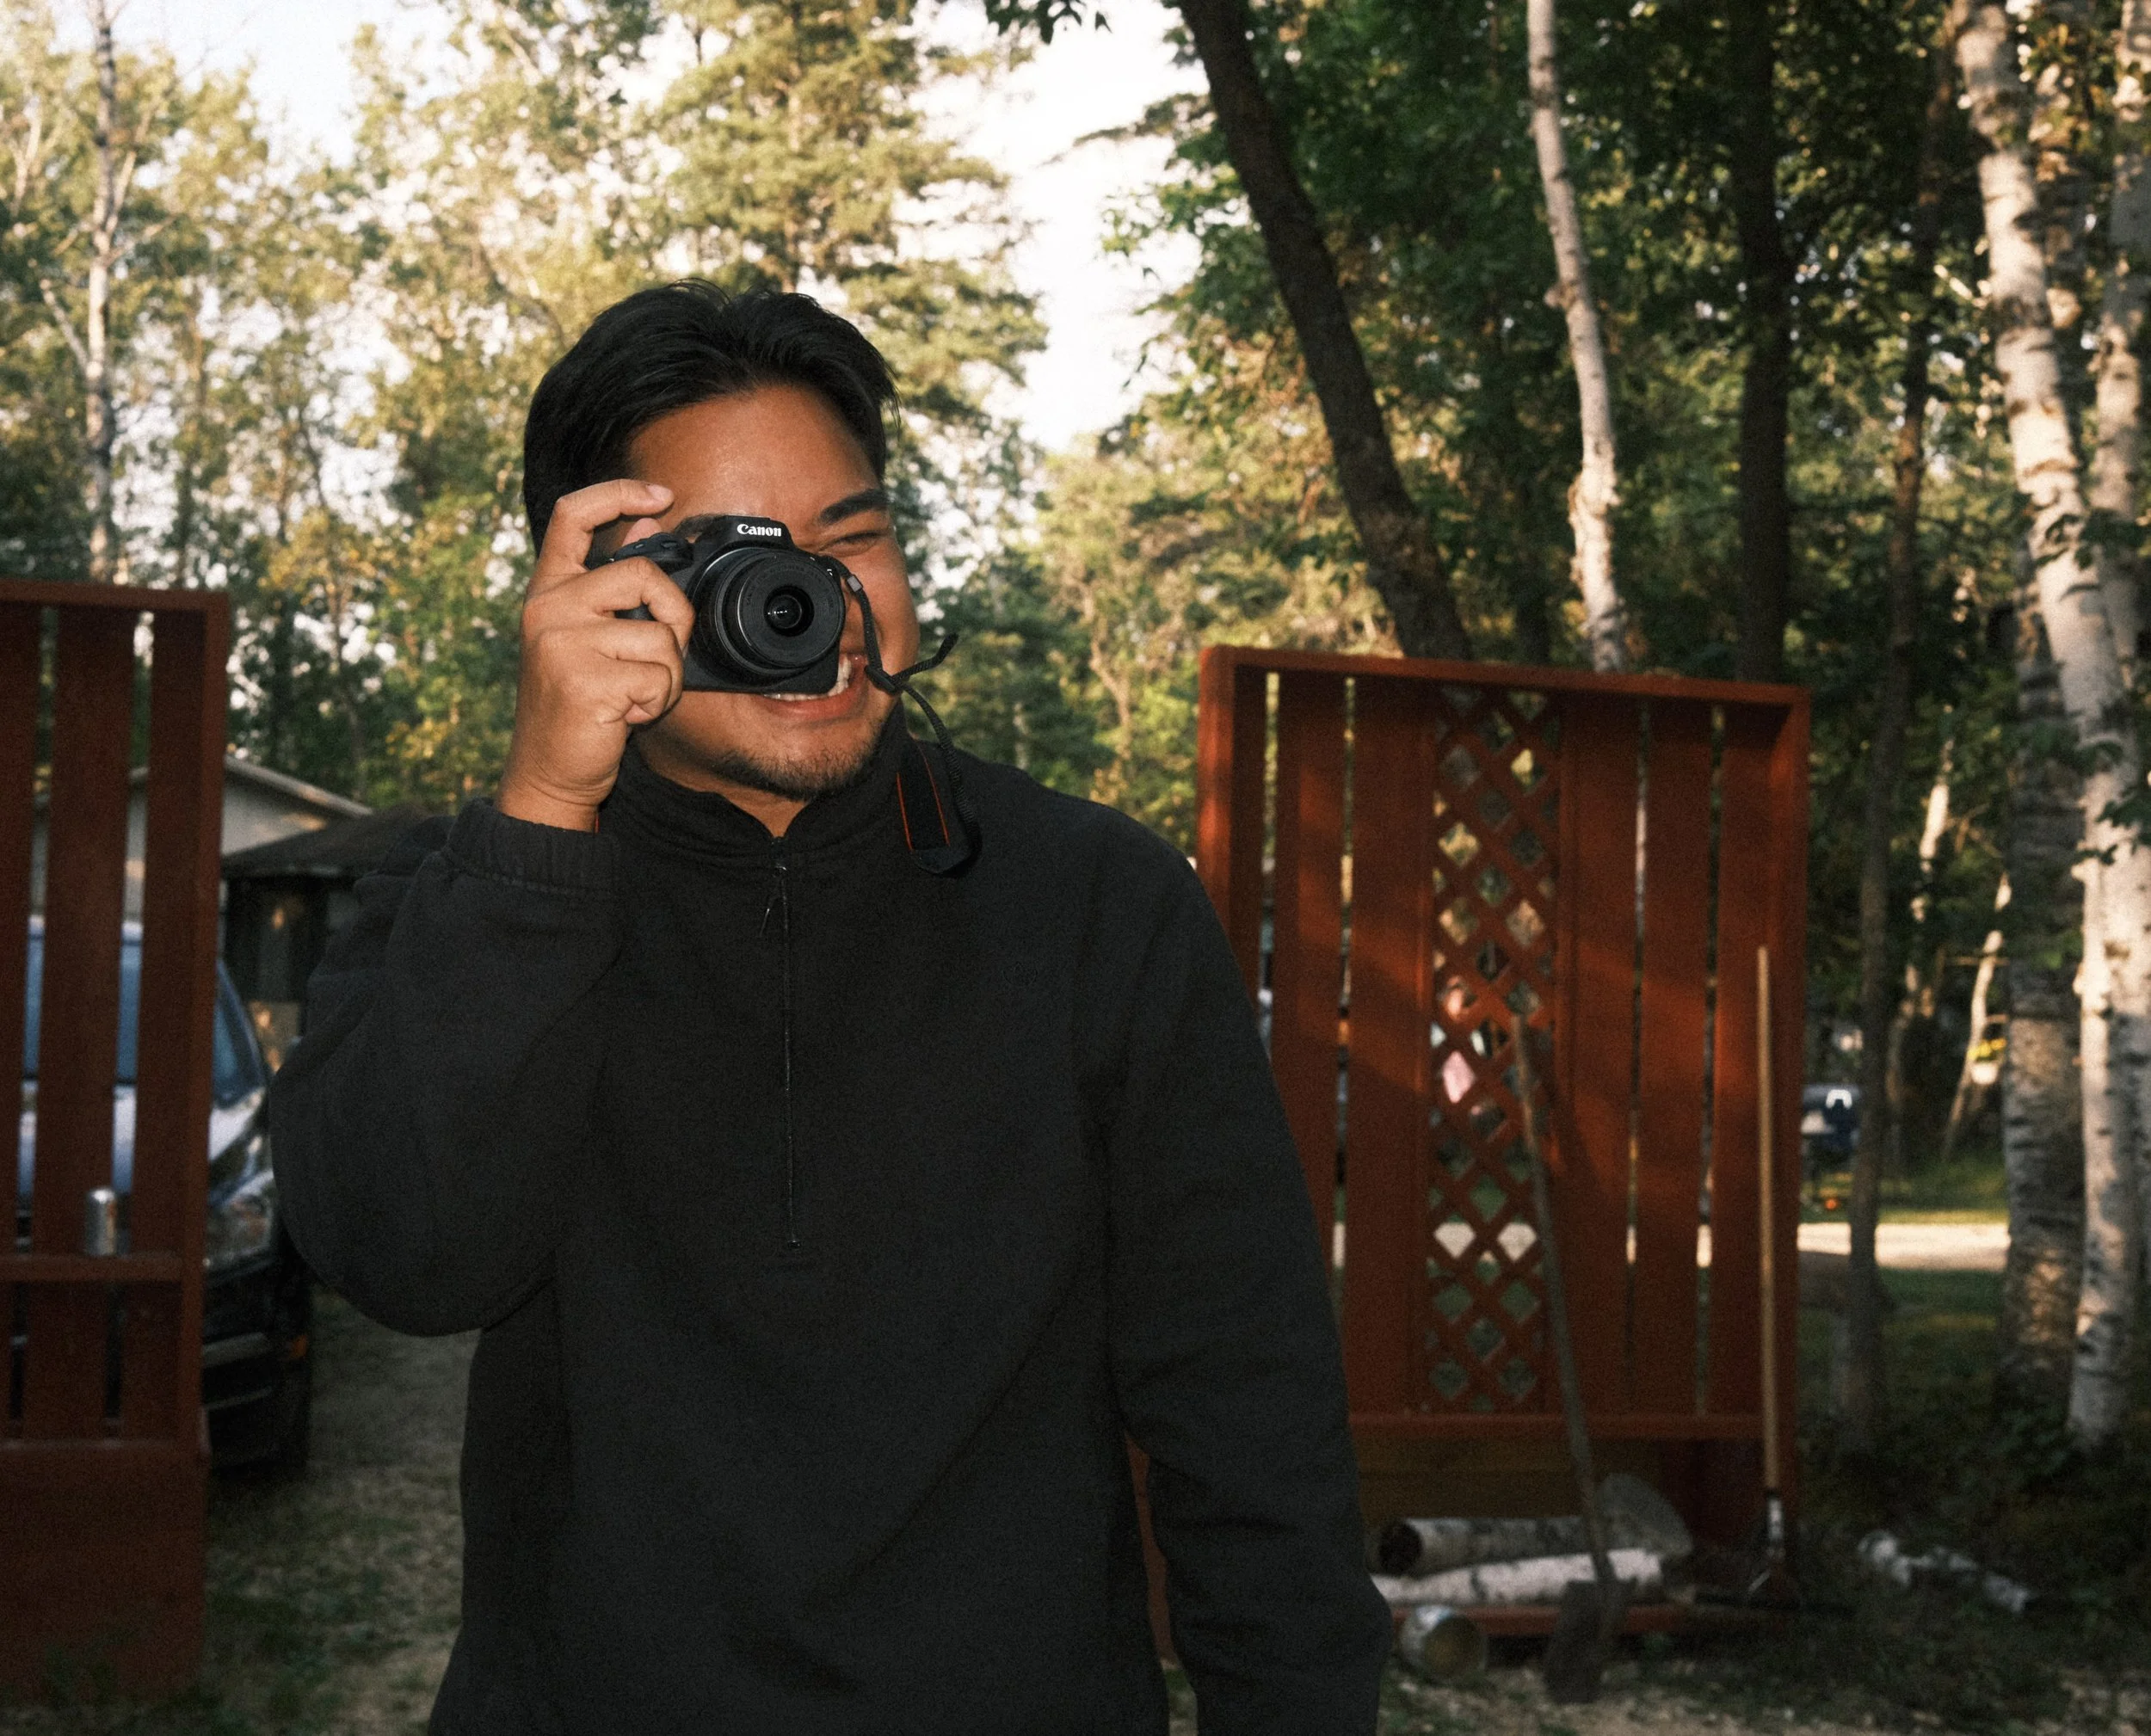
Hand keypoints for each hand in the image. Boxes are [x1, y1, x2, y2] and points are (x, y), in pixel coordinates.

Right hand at [497, 480, 695, 831]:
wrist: (548, 771)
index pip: (574, 515)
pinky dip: (657, 702)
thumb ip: (614, 586)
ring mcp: (561, 643)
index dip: (619, 493)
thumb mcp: (587, 636)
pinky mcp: (582, 680)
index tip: (661, 496)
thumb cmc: (576, 705)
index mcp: (548, 590)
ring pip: (660, 636)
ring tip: (633, 695)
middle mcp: (547, 608)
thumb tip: (650, 525)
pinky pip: (658, 677)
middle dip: (675, 616)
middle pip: (644, 574)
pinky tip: (627, 715)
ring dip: (665, 675)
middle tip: (661, 655)